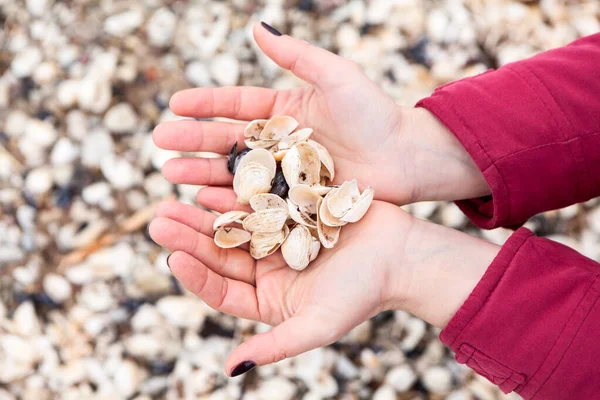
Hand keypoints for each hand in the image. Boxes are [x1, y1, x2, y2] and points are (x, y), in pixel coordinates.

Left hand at [149, 197, 499, 375]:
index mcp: (267, 299)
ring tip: (174, 192)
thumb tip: (229, 369)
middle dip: (189, 236)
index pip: (221, 290)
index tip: (173, 256)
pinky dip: (236, 189)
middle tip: (158, 218)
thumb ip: (275, 346)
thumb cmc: (364, 293)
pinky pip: (256, 198)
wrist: (401, 254)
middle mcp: (266, 268)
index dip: (196, 275)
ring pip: (231, 223)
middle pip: (219, 253)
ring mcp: (276, 236)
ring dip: (204, 210)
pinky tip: (215, 177)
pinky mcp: (289, 209)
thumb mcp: (319, 324)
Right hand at [153, 22, 489, 206]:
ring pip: (236, 172)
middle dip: (193, 141)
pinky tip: (205, 203)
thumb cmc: (375, 113)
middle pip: (227, 140)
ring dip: (203, 173)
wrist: (406, 158)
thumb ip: (297, 56)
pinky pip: (258, 201)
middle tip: (159, 143)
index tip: (174, 104)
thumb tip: (256, 27)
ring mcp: (285, 173)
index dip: (205, 104)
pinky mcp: (294, 200)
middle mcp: (279, 142)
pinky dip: (232, 202)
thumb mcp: (336, 76)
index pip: (235, 104)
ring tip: (171, 174)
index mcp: (284, 110)